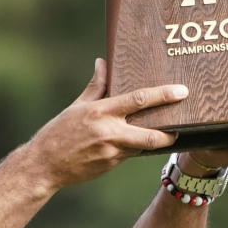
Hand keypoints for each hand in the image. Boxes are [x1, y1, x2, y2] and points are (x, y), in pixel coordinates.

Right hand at [26, 59, 184, 188]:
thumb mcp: (77, 106)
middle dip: (170, 132)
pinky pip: (131, 154)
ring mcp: (111, 152)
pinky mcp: (111, 165)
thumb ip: (96, 86)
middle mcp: (108, 132)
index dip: (162, 95)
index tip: (181, 91)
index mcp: (100, 111)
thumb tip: (102, 62)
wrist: (44, 165)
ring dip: (154, 140)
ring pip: (143, 146)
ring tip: (167, 133)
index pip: (138, 100)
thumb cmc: (59, 132)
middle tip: (183, 124)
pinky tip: (140, 143)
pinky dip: (137, 147)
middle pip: (150, 134)